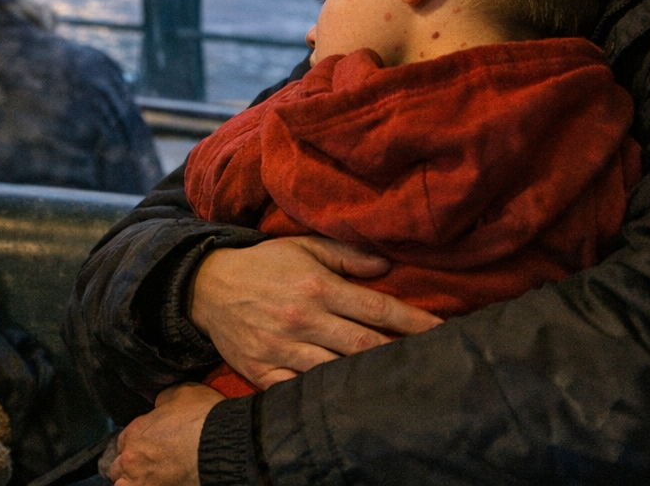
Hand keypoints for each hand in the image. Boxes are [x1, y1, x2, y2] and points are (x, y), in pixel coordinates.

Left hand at [106, 384, 222, 485]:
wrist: (221, 446)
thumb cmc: (203, 417)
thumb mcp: (182, 393)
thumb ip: (162, 402)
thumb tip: (159, 406)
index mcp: (135, 431)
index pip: (124, 441)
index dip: (135, 444)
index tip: (147, 447)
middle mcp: (131, 458)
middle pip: (118, 466)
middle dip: (130, 465)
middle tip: (147, 466)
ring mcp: (140, 481)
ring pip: (122, 485)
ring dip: (131, 481)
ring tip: (147, 479)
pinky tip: (156, 484)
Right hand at [190, 236, 441, 388]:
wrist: (206, 287)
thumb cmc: (263, 265)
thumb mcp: (302, 247)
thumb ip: (346, 256)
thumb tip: (387, 267)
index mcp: (317, 287)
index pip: (378, 309)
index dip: (415, 322)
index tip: (444, 332)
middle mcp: (302, 319)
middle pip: (363, 345)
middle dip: (400, 355)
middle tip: (432, 365)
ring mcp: (282, 349)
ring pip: (335, 372)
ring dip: (366, 379)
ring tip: (397, 386)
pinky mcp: (262, 372)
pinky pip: (299, 391)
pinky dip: (322, 398)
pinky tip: (346, 401)